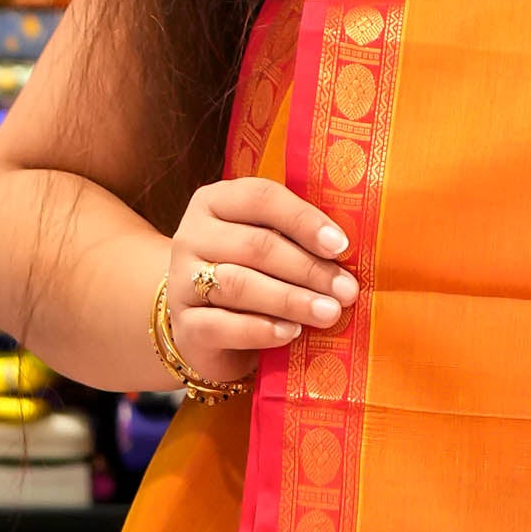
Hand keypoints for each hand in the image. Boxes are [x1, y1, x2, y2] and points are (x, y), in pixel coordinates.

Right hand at [162, 172, 360, 392]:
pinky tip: (291, 333)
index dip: (303, 220)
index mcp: (216, 203)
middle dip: (307, 268)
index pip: (260, 198)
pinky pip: (221, 326)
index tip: (341, 245)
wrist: (206, 324)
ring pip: (239, 285)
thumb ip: (297, 239)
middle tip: (346, 290)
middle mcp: (192, 236)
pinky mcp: (185, 326)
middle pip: (255, 246)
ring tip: (328, 313)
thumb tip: (348, 251)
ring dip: (290, 299)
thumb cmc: (251, 275)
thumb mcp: (270, 247)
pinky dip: (260, 329)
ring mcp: (182, 282)